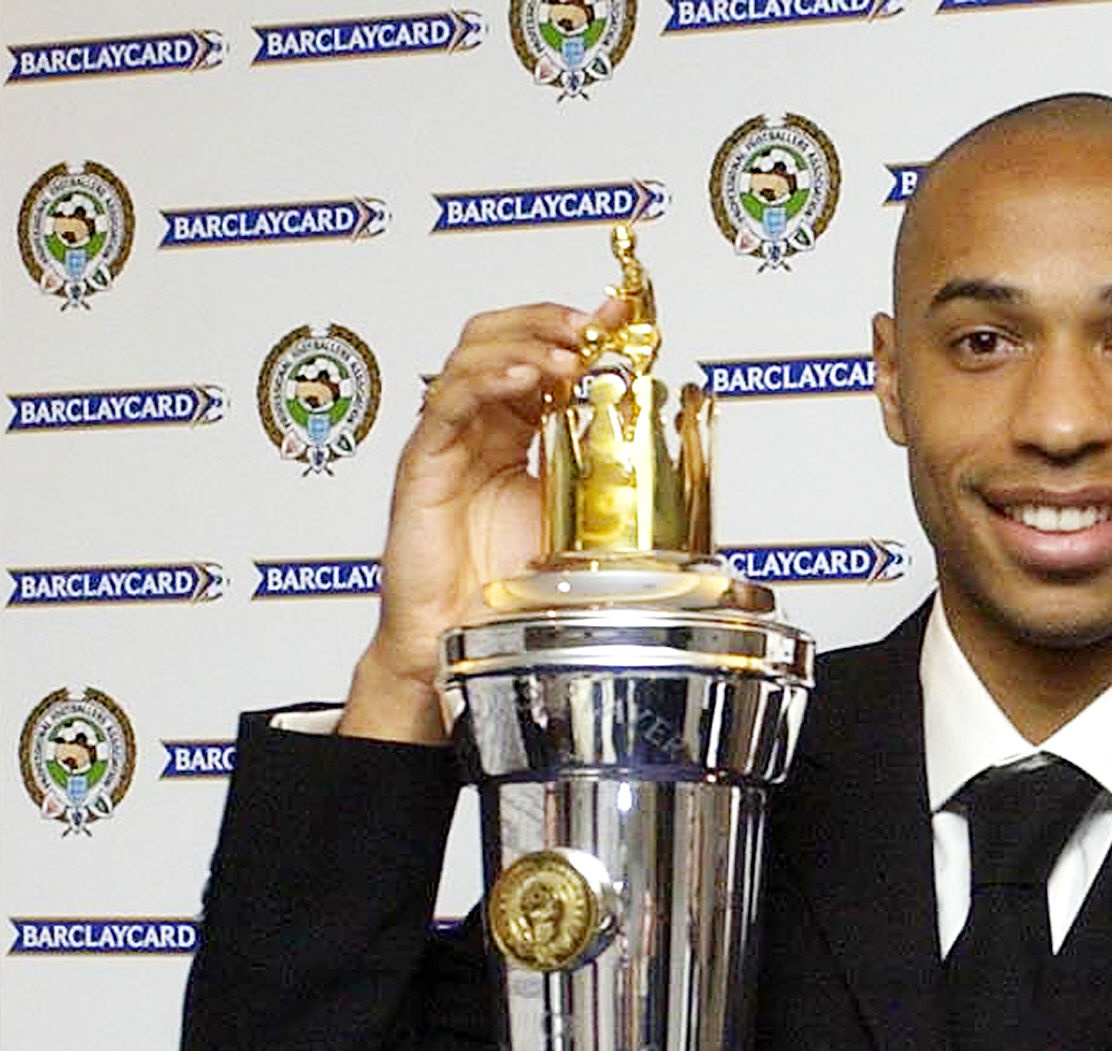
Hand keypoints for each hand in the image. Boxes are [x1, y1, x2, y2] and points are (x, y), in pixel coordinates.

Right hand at [340, 299, 625, 741]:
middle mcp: (476, 426)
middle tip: (594, 326)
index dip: (575, 325)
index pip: (538, 352)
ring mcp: (447, 440)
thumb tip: (651, 437)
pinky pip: (449, 404)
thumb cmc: (501, 588)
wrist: (453, 639)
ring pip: (473, 353)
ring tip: (568, 352)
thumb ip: (596, 469)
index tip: (622, 315)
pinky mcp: (422, 464)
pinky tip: (522, 376)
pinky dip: (486, 379)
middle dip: (550, 321)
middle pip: (500, 335)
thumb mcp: (571, 517)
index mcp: (511, 433)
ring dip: (525, 341)